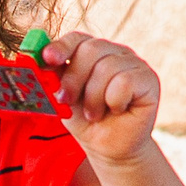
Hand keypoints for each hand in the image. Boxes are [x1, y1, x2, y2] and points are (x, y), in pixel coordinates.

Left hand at [36, 31, 162, 164]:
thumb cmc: (84, 119)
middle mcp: (115, 52)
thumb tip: (36, 59)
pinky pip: (125, 82)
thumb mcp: (62, 96)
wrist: (107, 147)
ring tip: (94, 113)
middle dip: (74, 79)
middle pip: (90, 49)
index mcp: (92, 51)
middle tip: (67, 100)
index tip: (48, 59)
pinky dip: (114, 101)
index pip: (77, 38)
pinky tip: (116, 110)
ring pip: (107, 67)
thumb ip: (53, 76)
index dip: (61, 46)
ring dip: (93, 98)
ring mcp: (134, 63)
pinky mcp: (149, 79)